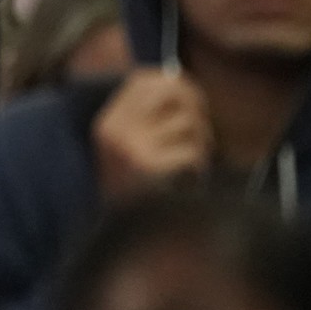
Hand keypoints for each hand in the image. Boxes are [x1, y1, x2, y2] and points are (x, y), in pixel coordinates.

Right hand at [93, 68, 212, 201]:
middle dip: (196, 107)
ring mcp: (131, 146)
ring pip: (189, 123)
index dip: (176, 83)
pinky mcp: (149, 167)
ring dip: (201, 141)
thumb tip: (181, 84)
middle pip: (172, 92)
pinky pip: (191, 151)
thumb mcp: (123, 147)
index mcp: (108, 120)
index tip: (191, 98)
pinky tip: (191, 175)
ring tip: (192, 158)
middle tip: (201, 127)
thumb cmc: (127, 191)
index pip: (145, 80)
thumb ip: (144, 118)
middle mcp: (116, 127)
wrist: (108, 230)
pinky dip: (198, 163)